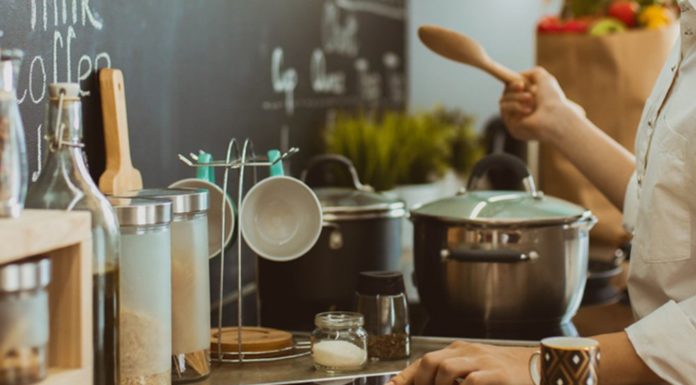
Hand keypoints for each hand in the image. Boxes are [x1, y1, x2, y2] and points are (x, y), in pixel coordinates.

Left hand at [387, 341, 535, 384]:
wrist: (537, 367)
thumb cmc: (504, 373)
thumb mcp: (474, 370)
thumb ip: (453, 377)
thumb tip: (425, 382)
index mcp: (459, 351)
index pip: (424, 361)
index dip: (404, 377)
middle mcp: (468, 352)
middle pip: (431, 361)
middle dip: (420, 382)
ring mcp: (483, 361)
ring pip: (447, 368)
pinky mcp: (498, 374)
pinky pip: (472, 381)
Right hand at [499, 66, 584, 143]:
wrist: (553, 116)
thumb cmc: (552, 98)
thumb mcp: (544, 79)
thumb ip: (532, 73)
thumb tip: (519, 77)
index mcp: (532, 100)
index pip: (514, 90)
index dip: (514, 84)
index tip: (521, 83)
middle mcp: (523, 110)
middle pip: (506, 93)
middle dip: (512, 88)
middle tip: (522, 86)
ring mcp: (516, 119)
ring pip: (503, 100)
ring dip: (516, 96)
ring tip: (530, 98)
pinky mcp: (512, 126)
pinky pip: (504, 108)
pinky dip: (514, 105)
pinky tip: (528, 110)